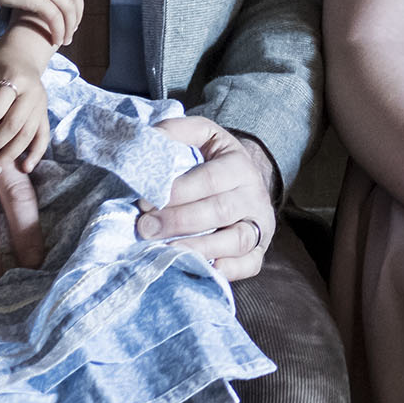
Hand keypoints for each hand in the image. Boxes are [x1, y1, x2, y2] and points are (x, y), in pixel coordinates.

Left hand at [0, 32, 54, 177]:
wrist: (23, 56)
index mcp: (15, 79)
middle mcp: (33, 93)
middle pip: (14, 126)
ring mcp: (41, 105)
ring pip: (28, 135)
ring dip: (10, 155)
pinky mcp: (44, 114)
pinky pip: (43, 136)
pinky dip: (36, 154)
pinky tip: (25, 168)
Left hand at [138, 115, 278, 281]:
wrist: (245, 181)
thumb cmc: (213, 161)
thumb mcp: (201, 136)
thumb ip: (177, 131)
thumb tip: (150, 139)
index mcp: (239, 165)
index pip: (208, 179)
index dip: (176, 191)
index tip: (144, 201)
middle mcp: (254, 195)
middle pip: (219, 211)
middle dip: (179, 221)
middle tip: (145, 229)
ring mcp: (259, 225)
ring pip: (236, 240)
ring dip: (200, 248)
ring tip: (167, 252)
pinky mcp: (259, 251)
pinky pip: (249, 265)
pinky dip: (228, 271)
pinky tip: (203, 269)